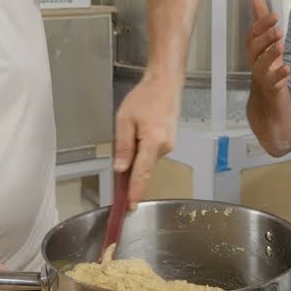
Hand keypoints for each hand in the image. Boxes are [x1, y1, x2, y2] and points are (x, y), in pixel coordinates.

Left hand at [114, 74, 180, 209]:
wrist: (165, 84)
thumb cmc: (144, 98)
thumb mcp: (125, 120)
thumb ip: (123, 147)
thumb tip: (120, 169)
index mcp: (153, 142)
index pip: (142, 173)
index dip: (135, 191)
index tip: (131, 206)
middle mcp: (165, 147)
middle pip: (144, 167)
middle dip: (131, 165)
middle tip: (121, 147)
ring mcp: (169, 145)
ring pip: (147, 159)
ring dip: (137, 154)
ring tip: (133, 127)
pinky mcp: (170, 142)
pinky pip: (152, 152)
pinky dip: (144, 149)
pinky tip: (140, 131)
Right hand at [245, 0, 289, 97]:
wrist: (267, 95)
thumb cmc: (267, 65)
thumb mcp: (265, 42)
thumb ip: (261, 22)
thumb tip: (257, 0)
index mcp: (254, 48)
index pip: (254, 34)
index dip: (262, 24)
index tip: (274, 15)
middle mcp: (255, 61)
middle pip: (255, 48)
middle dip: (265, 38)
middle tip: (278, 30)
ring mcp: (261, 75)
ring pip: (261, 64)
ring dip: (270, 54)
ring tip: (280, 46)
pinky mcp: (271, 88)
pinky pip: (272, 82)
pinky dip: (279, 75)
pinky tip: (287, 69)